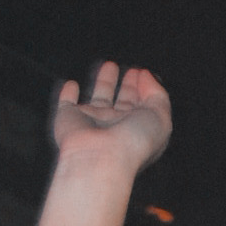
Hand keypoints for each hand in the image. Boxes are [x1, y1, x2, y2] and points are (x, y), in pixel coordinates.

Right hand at [53, 61, 170, 177]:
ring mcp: (92, 123)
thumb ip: (158, 94)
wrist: (101, 159)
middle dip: (128, 87)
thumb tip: (144, 75)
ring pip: (99, 99)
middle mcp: (115, 127)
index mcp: (136, 129)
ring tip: (110, 66)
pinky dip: (67, 94)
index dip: (144, 89)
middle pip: (123, 103)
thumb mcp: (160, 117)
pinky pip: (66, 103)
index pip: (142, 107)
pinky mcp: (68, 118)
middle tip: (131, 72)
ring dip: (105, 83)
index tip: (142, 73)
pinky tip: (71, 85)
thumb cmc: (133, 142)